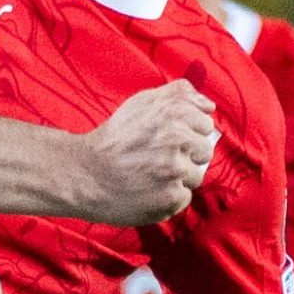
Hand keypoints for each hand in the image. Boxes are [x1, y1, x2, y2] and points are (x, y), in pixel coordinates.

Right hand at [71, 82, 217, 225]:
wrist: (84, 173)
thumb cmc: (114, 139)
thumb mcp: (141, 103)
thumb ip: (177, 95)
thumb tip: (208, 105)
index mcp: (173, 111)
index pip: (206, 124)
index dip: (189, 132)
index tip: (169, 138)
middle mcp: (177, 138)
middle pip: (205, 151)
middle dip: (187, 155)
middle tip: (158, 158)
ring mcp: (175, 169)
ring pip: (196, 176)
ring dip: (178, 178)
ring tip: (151, 175)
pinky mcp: (171, 196)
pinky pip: (184, 197)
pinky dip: (169, 198)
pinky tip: (149, 190)